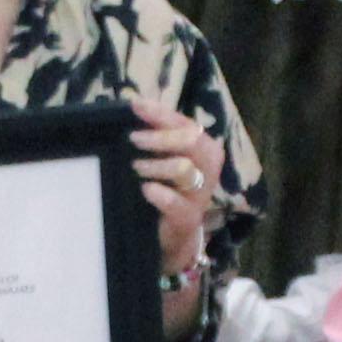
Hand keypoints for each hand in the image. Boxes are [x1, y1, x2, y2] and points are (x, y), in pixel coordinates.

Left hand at [132, 96, 226, 285]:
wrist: (173, 235)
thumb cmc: (167, 188)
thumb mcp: (164, 158)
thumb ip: (156, 135)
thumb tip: (135, 106)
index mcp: (203, 148)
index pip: (186, 123)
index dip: (161, 114)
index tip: (136, 106)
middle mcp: (207, 168)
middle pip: (192, 141)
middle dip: (160, 137)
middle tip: (133, 139)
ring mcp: (200, 194)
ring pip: (183, 168)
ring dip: (156, 164)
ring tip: (135, 166)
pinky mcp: (189, 218)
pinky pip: (177, 203)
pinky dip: (160, 194)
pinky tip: (146, 189)